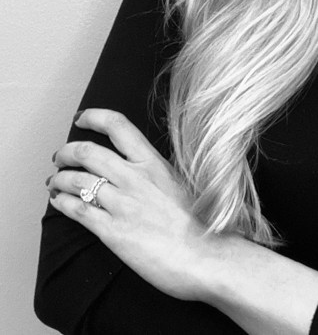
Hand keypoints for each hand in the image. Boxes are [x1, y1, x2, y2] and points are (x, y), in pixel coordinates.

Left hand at [47, 109, 219, 301]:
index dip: (94, 117)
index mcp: (154, 162)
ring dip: (59, 178)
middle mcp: (135, 177)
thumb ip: (156, 172)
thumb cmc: (202, 221)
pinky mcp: (113, 231)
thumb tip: (138, 168)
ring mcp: (122, 204)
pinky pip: (77, 210)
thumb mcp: (180, 182)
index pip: (117, 126)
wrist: (206, 255)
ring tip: (54, 181)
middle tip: (60, 157)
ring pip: (77, 180)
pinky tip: (58, 201)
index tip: (82, 119)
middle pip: (88, 152)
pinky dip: (62, 202)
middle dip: (67, 152)